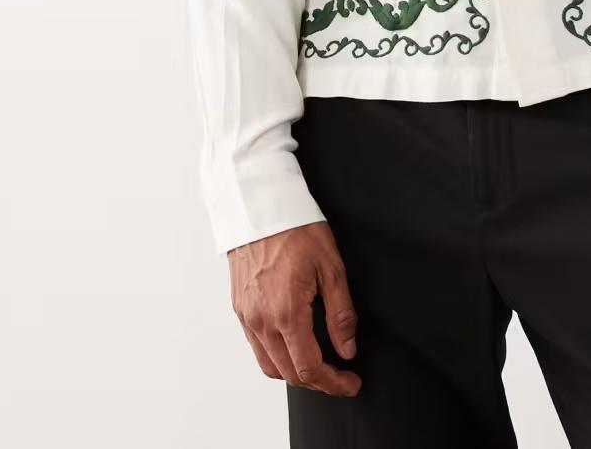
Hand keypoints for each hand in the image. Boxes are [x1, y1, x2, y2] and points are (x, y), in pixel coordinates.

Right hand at [228, 220, 361, 396]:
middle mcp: (262, 321)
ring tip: (319, 364)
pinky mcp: (240, 309)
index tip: (351, 383)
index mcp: (286, 313)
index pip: (309, 369)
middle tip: (341, 375)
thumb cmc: (295, 229)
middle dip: (318, 382)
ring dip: (295, 372)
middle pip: (289, 374)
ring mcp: (247, 317)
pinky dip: (276, 357)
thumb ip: (341, 313)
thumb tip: (347, 348)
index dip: (334, 383)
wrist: (259, 207)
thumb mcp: (331, 267)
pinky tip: (293, 343)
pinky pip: (257, 347)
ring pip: (270, 366)